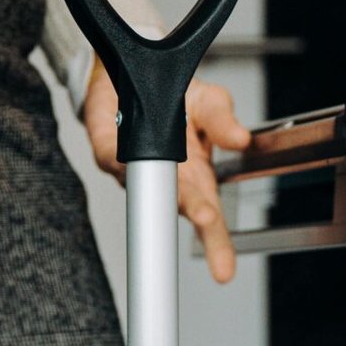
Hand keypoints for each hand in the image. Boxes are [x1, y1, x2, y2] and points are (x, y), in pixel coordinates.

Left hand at [81, 61, 250, 282]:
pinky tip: (132, 169)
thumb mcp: (210, 103)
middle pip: (179, 213)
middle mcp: (163, 183)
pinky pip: (112, 159)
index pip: (208, 218)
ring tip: (186, 199)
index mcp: (195, 179)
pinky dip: (123, 163)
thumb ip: (223, 121)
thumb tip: (240, 139)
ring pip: (147, 188)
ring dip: (160, 191)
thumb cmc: (172, 100)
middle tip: (210, 229)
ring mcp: (133, 172)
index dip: (216, 243)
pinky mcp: (105, 150)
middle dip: (196, 221)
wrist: (133, 77)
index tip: (225, 268)